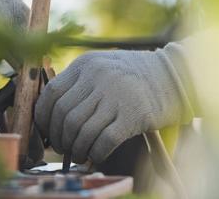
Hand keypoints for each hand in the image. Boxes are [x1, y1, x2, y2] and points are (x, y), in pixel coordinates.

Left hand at [34, 44, 194, 164]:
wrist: (175, 75)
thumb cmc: (134, 75)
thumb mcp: (103, 66)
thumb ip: (79, 83)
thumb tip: (50, 115)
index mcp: (86, 64)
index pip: (51, 94)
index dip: (44, 118)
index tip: (47, 132)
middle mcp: (98, 77)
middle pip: (64, 116)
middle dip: (59, 138)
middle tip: (63, 148)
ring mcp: (116, 95)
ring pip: (81, 131)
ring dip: (76, 149)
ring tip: (79, 154)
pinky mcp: (133, 115)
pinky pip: (102, 141)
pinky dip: (95, 153)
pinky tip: (96, 155)